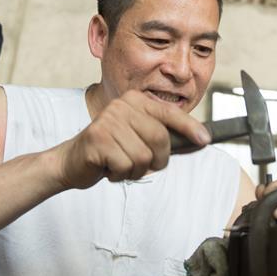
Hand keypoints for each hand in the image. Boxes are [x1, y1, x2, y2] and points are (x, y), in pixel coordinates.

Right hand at [54, 90, 210, 189]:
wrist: (71, 161)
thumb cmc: (110, 150)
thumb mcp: (138, 137)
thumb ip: (165, 136)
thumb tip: (199, 139)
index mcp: (134, 100)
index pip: (169, 113)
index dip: (189, 127)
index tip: (205, 140)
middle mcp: (122, 106)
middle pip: (160, 138)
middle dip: (157, 160)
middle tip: (141, 164)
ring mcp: (108, 121)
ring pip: (144, 156)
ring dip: (135, 170)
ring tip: (120, 164)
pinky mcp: (98, 139)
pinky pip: (126, 166)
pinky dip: (120, 175)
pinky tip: (109, 168)